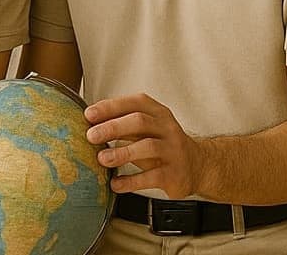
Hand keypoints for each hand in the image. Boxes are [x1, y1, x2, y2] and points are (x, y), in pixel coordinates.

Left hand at [85, 93, 203, 198]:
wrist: (197, 165)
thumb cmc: (163, 144)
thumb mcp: (148, 129)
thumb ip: (124, 124)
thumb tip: (89, 124)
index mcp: (159, 113)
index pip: (135, 103)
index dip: (111, 107)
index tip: (89, 114)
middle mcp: (167, 128)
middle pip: (140, 122)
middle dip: (113, 127)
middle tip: (91, 136)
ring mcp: (173, 151)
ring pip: (147, 147)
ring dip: (122, 153)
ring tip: (102, 159)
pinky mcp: (174, 174)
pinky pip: (151, 176)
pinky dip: (131, 181)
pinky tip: (116, 183)